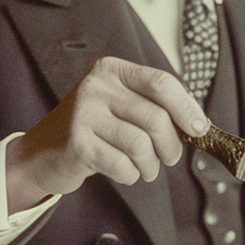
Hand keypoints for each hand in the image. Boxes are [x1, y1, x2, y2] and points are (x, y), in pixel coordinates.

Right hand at [5, 57, 207, 211]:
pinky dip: (131, 174)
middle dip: (171, 145)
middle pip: (156, 117)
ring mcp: (83, 113)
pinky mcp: (77, 143)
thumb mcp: (122, 107)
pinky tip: (124, 172)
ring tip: (146, 169)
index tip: (200, 128)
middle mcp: (96, 85)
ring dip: (151, 165)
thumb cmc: (95, 130)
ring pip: (141, 144)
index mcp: (112, 70)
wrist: (44, 153)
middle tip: (169, 158)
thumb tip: (199, 123)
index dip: (186, 108)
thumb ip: (156, 107)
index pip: (161, 83)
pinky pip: (123, 164)